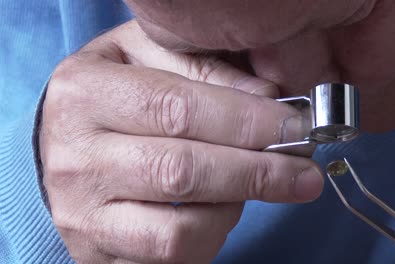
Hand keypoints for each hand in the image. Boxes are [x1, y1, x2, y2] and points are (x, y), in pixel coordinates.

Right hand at [40, 20, 323, 262]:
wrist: (64, 142)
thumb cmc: (115, 92)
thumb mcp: (146, 55)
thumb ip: (205, 67)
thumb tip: (268, 97)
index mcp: (85, 94)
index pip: (177, 109)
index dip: (246, 121)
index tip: (296, 127)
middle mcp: (75, 158)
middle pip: (182, 172)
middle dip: (257, 173)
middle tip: (304, 173)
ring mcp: (82, 213)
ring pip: (178, 230)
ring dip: (234, 208)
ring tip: (252, 185)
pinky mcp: (98, 250)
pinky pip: (170, 257)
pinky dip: (212, 235)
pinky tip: (220, 208)